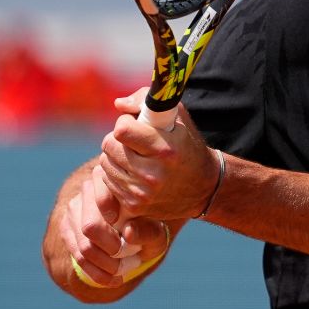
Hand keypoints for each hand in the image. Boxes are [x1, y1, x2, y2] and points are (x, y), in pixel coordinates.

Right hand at [59, 162, 169, 287]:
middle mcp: (89, 187)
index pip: (104, 197)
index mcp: (113, 178)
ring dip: (107, 265)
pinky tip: (114, 279)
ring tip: (126, 269)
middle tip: (132, 259)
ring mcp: (75, 207)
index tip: (128, 232)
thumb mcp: (158, 231)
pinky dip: (97, 273)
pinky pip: (78, 257)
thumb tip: (128, 233)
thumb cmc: (149, 226)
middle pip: (90, 227)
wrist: (135, 231)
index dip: (114, 219)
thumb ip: (148, 231)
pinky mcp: (67, 226)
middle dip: (112, 251)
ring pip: (84, 246)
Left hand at [98, 90, 220, 220]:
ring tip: (135, 156)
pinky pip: (107, 181)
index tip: (135, 124)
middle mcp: (153, 174)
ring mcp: (142, 193)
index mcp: (165, 149)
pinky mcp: (134, 206)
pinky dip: (116, 173)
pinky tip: (134, 172)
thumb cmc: (186, 144)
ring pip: (105, 163)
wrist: (203, 187)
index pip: (121, 130)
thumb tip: (118, 104)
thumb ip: (145, 101)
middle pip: (109, 145)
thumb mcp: (176, 117)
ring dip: (115, 156)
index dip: (126, 122)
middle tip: (133, 141)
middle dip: (118, 139)